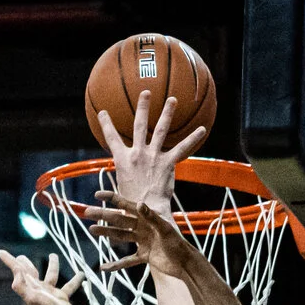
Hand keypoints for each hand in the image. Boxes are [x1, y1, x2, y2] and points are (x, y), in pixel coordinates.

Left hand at [0, 250, 82, 304]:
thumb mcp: (33, 297)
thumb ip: (22, 286)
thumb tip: (16, 271)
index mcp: (30, 286)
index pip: (18, 269)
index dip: (9, 260)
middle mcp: (39, 288)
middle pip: (30, 272)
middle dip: (25, 263)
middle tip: (21, 257)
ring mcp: (50, 293)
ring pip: (51, 275)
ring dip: (52, 265)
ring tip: (53, 255)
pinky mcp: (62, 298)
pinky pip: (69, 286)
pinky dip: (75, 280)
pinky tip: (81, 275)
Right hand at [90, 189, 210, 284]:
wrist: (185, 264)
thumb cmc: (178, 244)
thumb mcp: (165, 229)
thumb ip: (152, 217)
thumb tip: (140, 204)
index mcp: (147, 218)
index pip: (127, 206)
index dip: (112, 199)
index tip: (97, 194)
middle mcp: (143, 228)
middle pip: (119, 220)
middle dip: (103, 216)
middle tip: (86, 212)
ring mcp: (142, 242)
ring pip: (120, 237)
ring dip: (106, 234)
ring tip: (91, 230)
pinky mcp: (144, 256)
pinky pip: (127, 260)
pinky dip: (116, 264)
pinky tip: (104, 267)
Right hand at [98, 87, 209, 212]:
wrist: (145, 212)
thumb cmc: (131, 205)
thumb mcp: (120, 189)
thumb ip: (122, 179)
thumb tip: (114, 189)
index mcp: (122, 160)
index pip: (111, 138)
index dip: (106, 124)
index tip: (102, 111)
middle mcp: (137, 154)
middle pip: (139, 125)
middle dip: (142, 107)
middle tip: (145, 92)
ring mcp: (153, 156)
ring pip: (160, 130)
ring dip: (166, 113)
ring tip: (172, 100)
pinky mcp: (167, 163)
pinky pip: (181, 148)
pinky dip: (192, 138)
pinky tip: (201, 129)